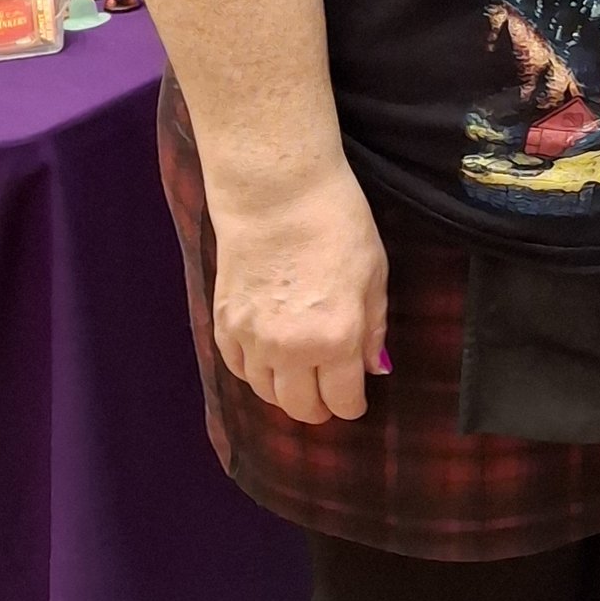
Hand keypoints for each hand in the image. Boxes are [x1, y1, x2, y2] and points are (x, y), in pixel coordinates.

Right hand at [206, 161, 388, 426]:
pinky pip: (237, 368)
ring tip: (298, 380)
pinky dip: (254, 372)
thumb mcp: (373, 274)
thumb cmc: (336, 225)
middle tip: (327, 397)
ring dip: (285, 392)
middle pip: (300, 407)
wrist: (276, 192)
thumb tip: (374, 367)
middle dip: (318, 408)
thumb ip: (373, 328)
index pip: (342, 400)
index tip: (354, 400)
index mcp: (336, 339)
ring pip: (266, 393)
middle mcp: (291, 350)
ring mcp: (252, 338)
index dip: (351, 405)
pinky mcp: (225, 322)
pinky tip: (267, 362)